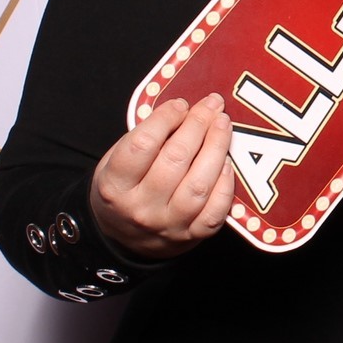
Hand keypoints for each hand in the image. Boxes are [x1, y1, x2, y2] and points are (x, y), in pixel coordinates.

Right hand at [89, 94, 237, 259]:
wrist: (121, 238)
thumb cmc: (123, 189)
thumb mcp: (115, 162)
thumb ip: (143, 138)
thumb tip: (184, 110)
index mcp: (114, 186)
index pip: (142, 144)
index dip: (166, 118)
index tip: (180, 104)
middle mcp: (140, 208)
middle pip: (176, 159)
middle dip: (198, 124)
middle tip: (212, 105)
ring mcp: (167, 225)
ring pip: (199, 184)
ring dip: (217, 148)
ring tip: (223, 125)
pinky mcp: (191, 237)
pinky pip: (216, 211)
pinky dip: (225, 184)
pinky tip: (227, 162)